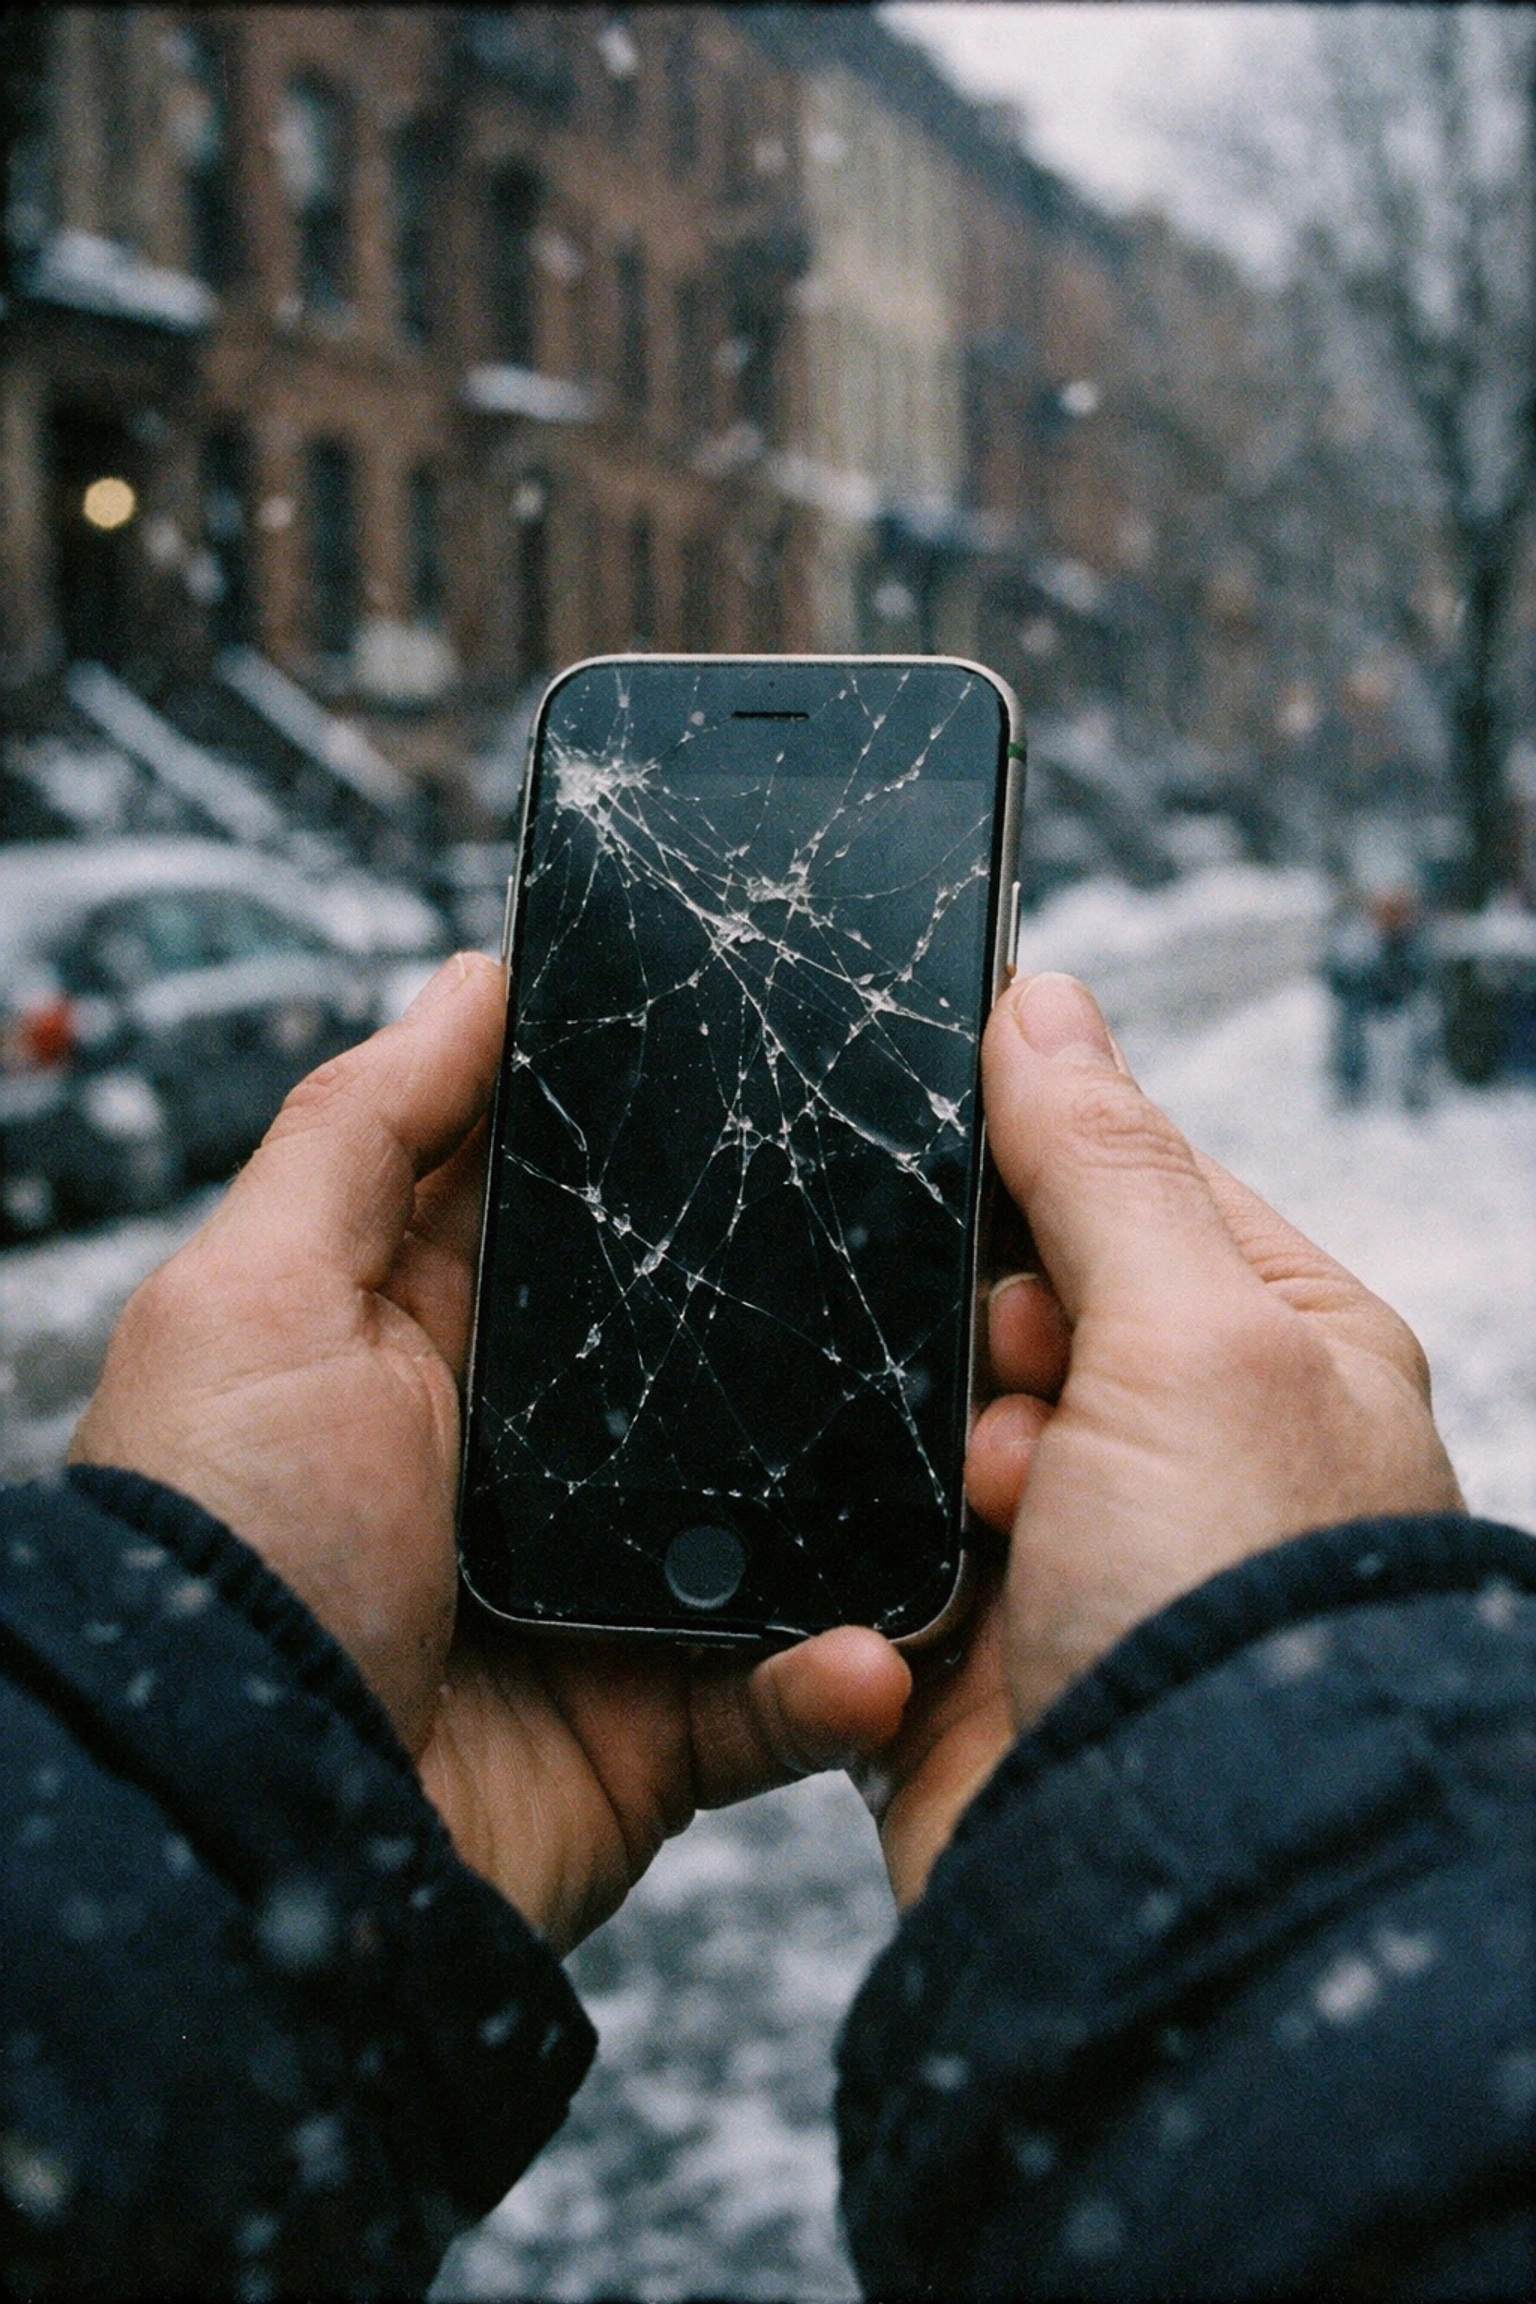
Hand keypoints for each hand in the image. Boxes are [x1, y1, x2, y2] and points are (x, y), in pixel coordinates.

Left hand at [72, 954, 910, 1952]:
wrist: (233, 1822)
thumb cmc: (222, 1540)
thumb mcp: (260, 1293)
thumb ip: (367, 1128)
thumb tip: (475, 975)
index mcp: (448, 1335)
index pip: (599, 1212)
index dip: (697, 1152)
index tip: (823, 1091)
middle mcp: (539, 1455)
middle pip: (726, 1359)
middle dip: (839, 1329)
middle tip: (971, 1281)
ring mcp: (606, 1590)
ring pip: (790, 1520)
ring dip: (886, 1503)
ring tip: (985, 1459)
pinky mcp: (652, 1725)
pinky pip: (780, 1693)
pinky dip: (834, 1677)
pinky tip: (875, 1647)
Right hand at [868, 971, 1461, 1907]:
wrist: (1169, 1884)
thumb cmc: (1243, 1611)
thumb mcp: (1199, 1337)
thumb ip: (1103, 1162)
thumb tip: (1046, 999)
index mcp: (1273, 1347)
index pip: (1126, 1187)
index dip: (1041, 1186)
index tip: (994, 1215)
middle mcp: (1178, 1446)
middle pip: (1005, 1304)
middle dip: (985, 1344)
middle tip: (1023, 1412)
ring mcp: (1067, 1548)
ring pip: (920, 1422)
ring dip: (928, 1456)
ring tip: (989, 1515)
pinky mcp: (963, 1644)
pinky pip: (868, 1544)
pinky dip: (871, 1551)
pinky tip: (906, 1579)